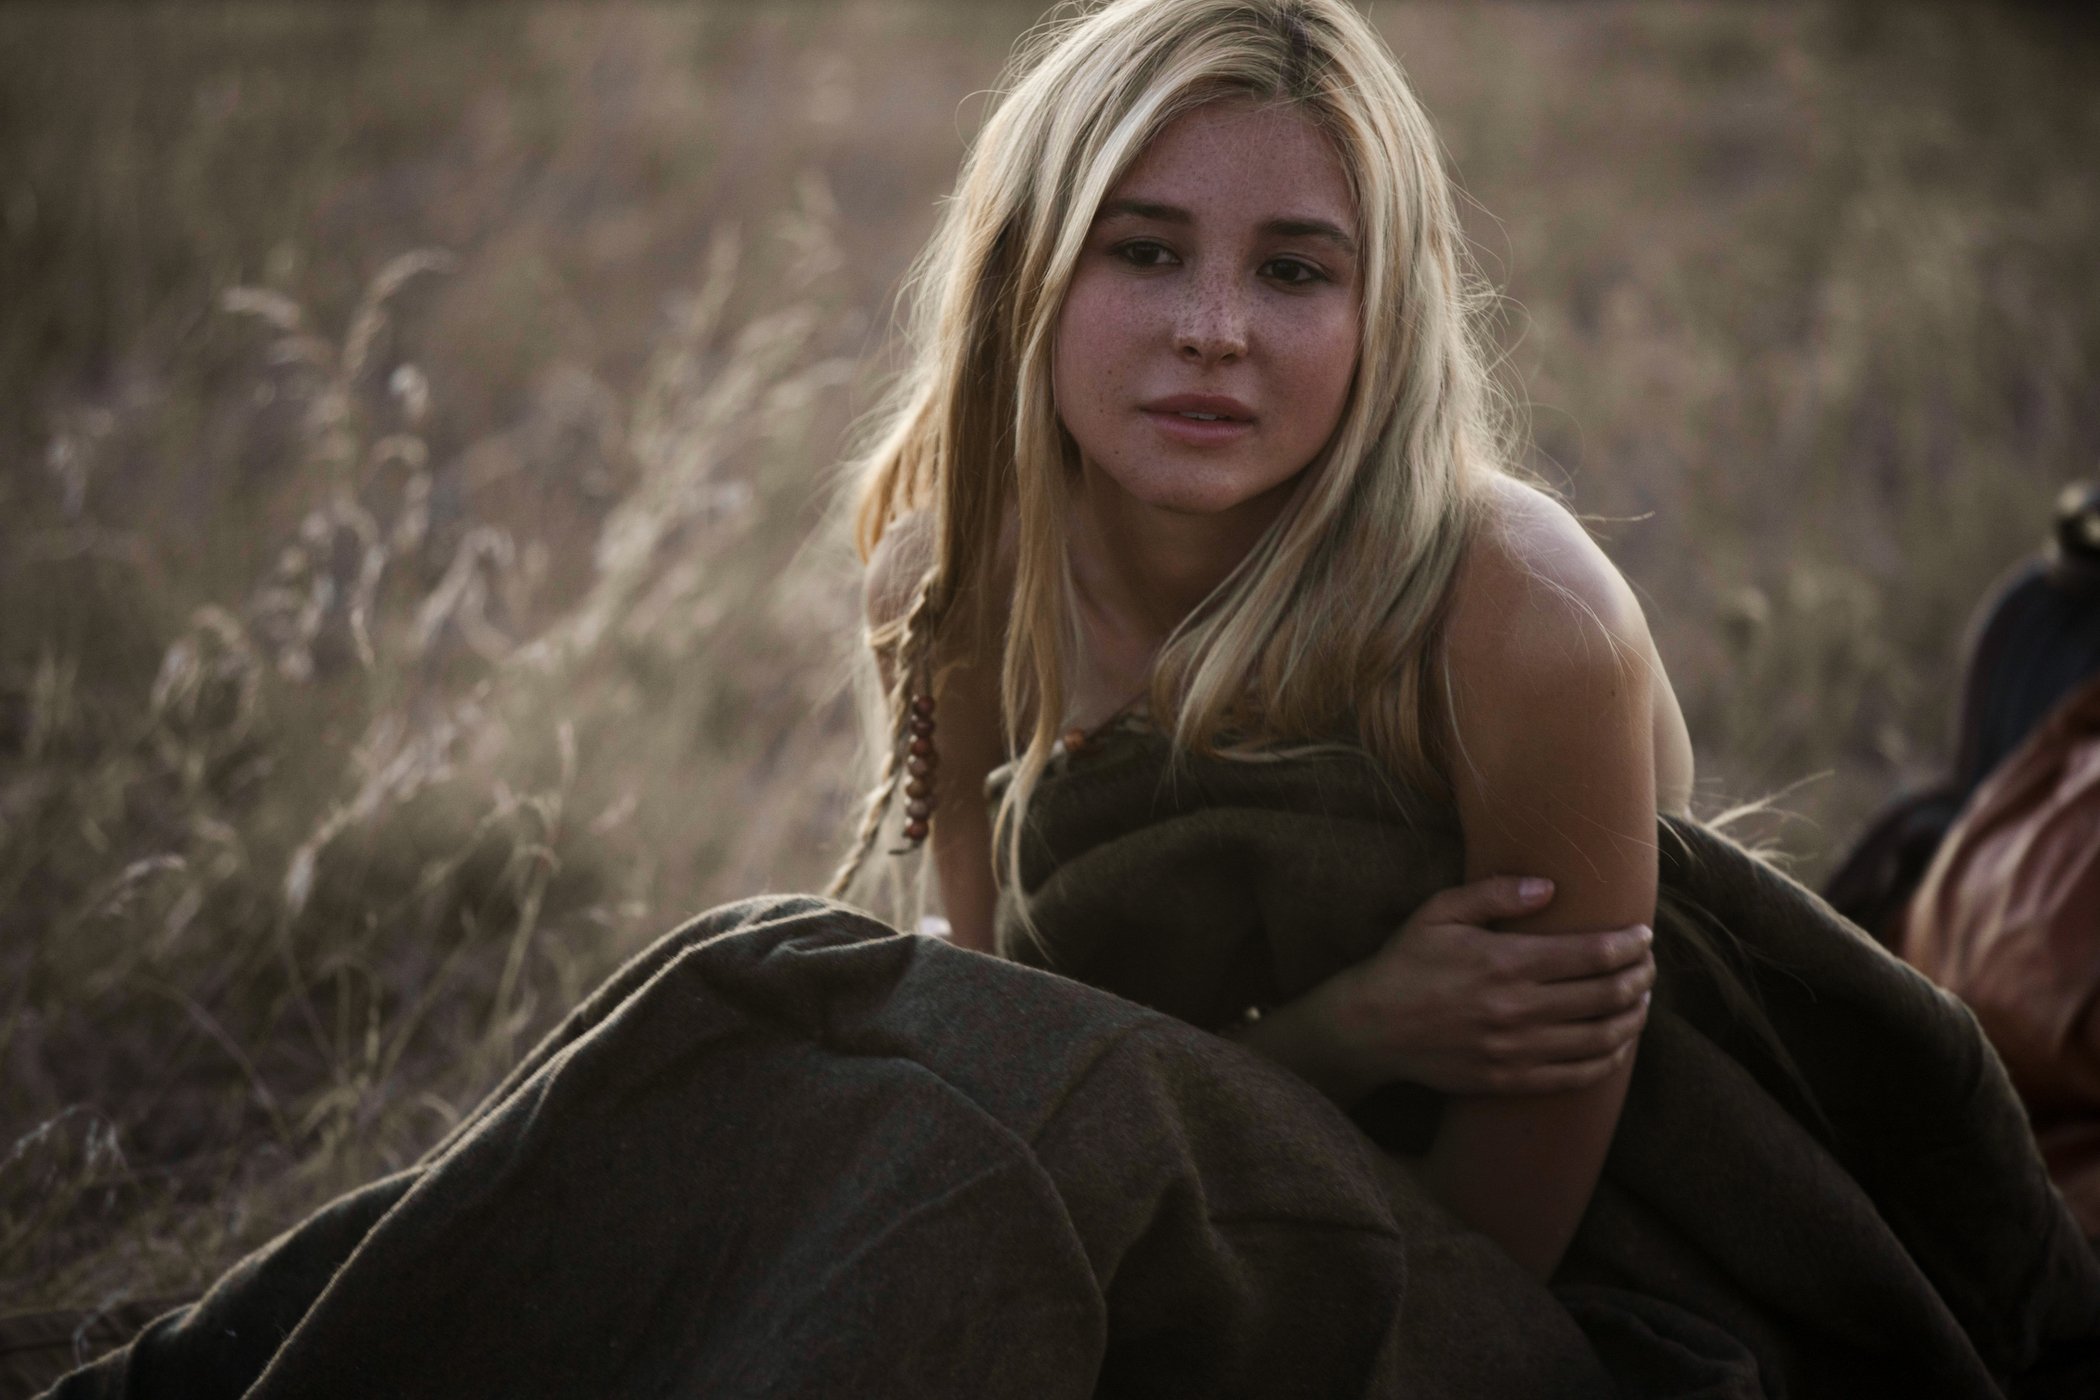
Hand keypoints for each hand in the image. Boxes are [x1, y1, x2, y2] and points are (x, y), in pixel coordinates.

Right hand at [1233, 876, 1652, 1102]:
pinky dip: (1608, 1060)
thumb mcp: (1439, 913)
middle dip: (1639, 978)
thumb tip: (1549, 887)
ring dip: (1632, 1019)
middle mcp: (1517, 1009)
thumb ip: (1494, 894)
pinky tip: (1616, 1043)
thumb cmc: (1405, 963)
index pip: (1592, 954)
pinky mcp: (1509, 1080)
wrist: (1370, 1028)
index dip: (1628, 944)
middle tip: (1648, 966)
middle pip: (1606, 995)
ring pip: (1600, 1039)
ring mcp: (1515, 1050)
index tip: (1642, 935)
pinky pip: (1576, 1076)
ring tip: (1640, 1002)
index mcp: (1505, 962)